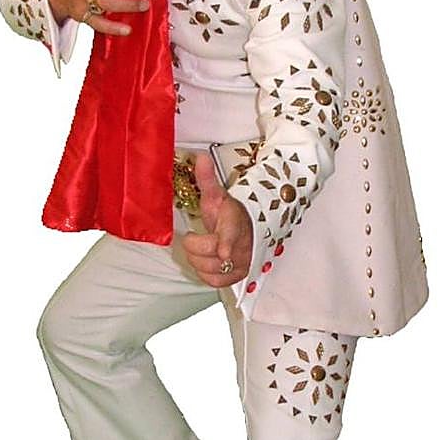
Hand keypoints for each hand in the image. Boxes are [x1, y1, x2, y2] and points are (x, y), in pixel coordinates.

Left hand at [182, 153, 252, 287]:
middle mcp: (242, 244)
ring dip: (198, 260)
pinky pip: (216, 283)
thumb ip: (207, 178)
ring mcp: (242, 261)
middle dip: (194, 246)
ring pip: (212, 269)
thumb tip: (200, 157)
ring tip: (199, 248)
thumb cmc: (229, 213)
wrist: (248, 228)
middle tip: (191, 237)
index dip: (227, 242)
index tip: (223, 251)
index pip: (232, 233)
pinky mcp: (239, 276)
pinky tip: (205, 262)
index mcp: (235, 221)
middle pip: (213, 253)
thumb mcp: (217, 195)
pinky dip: (205, 274)